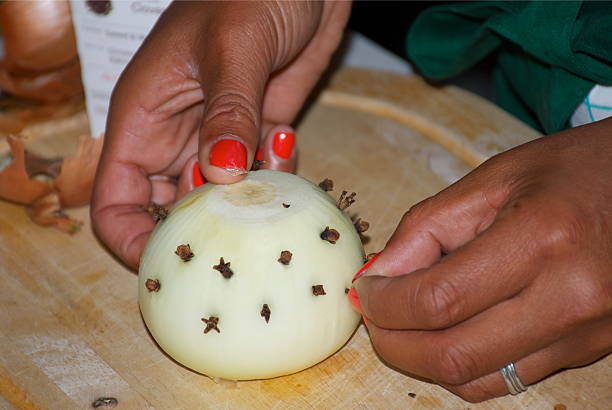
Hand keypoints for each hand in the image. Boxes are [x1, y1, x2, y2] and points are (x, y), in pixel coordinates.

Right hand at [91, 1, 350, 268]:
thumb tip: (219, 177)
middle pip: (168, 212)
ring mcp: (219, 139)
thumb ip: (227, 113)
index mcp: (145, 117)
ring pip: (220, 201)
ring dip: (246, 204)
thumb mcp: (234, 47)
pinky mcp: (258, 134)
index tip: (172, 261)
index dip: (132, 239)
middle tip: (240, 231)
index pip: (115, 199)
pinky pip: (261, 177)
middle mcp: (176, 137)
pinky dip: (276, 176)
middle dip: (200, 230)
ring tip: (269, 173)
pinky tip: (286, 140)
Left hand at [352, 118, 611, 401]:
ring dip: (423, 360)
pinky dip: (463, 364)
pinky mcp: (591, 351)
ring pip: (476, 379)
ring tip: (405, 324)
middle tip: (375, 316)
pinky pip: (507, 380)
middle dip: (394, 343)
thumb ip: (428, 227)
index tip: (366, 291)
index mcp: (543, 239)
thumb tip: (379, 275)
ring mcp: (587, 334)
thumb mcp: (494, 178)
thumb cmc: (571, 171)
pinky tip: (447, 332)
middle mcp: (571, 298)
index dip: (385, 303)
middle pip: (453, 354)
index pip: (438, 299)